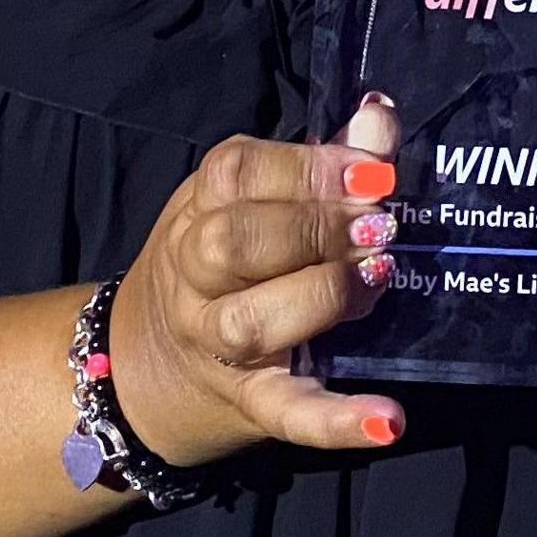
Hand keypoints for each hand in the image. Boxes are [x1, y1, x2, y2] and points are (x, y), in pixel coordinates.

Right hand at [109, 93, 408, 454]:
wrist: (148, 365)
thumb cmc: (220, 264)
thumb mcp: (249, 200)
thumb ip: (314, 163)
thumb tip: (380, 114)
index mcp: (198, 213)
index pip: (235, 175)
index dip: (308, 168)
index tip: (372, 170)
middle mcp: (195, 279)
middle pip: (232, 245)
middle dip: (313, 228)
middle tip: (377, 225)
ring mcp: (216, 347)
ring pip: (250, 323)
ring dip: (323, 295)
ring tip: (378, 278)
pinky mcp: (252, 405)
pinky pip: (289, 414)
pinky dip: (338, 421)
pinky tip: (387, 419)